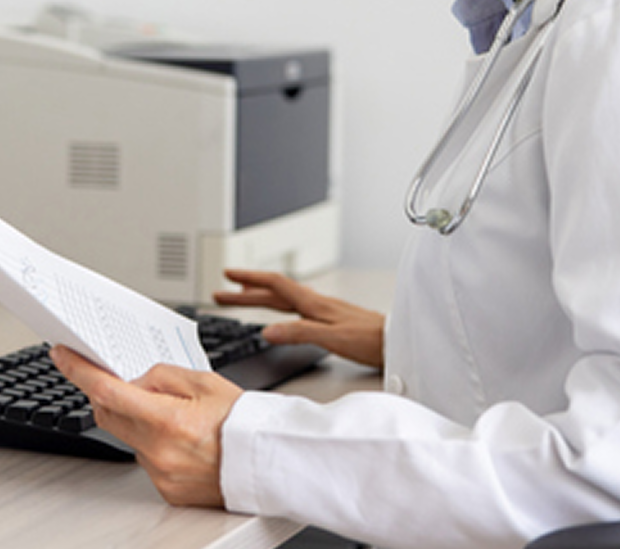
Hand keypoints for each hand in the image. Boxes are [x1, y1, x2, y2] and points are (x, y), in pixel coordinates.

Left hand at [50, 345, 241, 508]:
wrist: (267, 462)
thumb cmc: (242, 420)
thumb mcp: (204, 381)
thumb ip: (162, 376)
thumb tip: (134, 380)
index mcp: (167, 419)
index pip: (108, 391)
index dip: (80, 371)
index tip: (64, 356)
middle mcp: (158, 451)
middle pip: (108, 416)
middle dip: (106, 394)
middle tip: (119, 379)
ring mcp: (160, 474)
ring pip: (127, 437)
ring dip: (136, 420)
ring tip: (174, 414)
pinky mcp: (166, 490)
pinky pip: (145, 458)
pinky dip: (152, 443)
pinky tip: (181, 438)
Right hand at [214, 269, 384, 369]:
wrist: (397, 343)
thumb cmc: (371, 339)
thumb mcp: (331, 337)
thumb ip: (298, 333)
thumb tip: (266, 331)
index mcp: (314, 304)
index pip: (275, 285)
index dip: (250, 280)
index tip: (228, 276)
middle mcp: (317, 303)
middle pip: (275, 292)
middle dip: (247, 290)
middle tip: (222, 291)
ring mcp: (323, 311)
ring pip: (285, 299)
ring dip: (261, 298)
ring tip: (243, 299)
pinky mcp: (331, 321)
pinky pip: (296, 309)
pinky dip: (279, 308)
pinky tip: (280, 317)